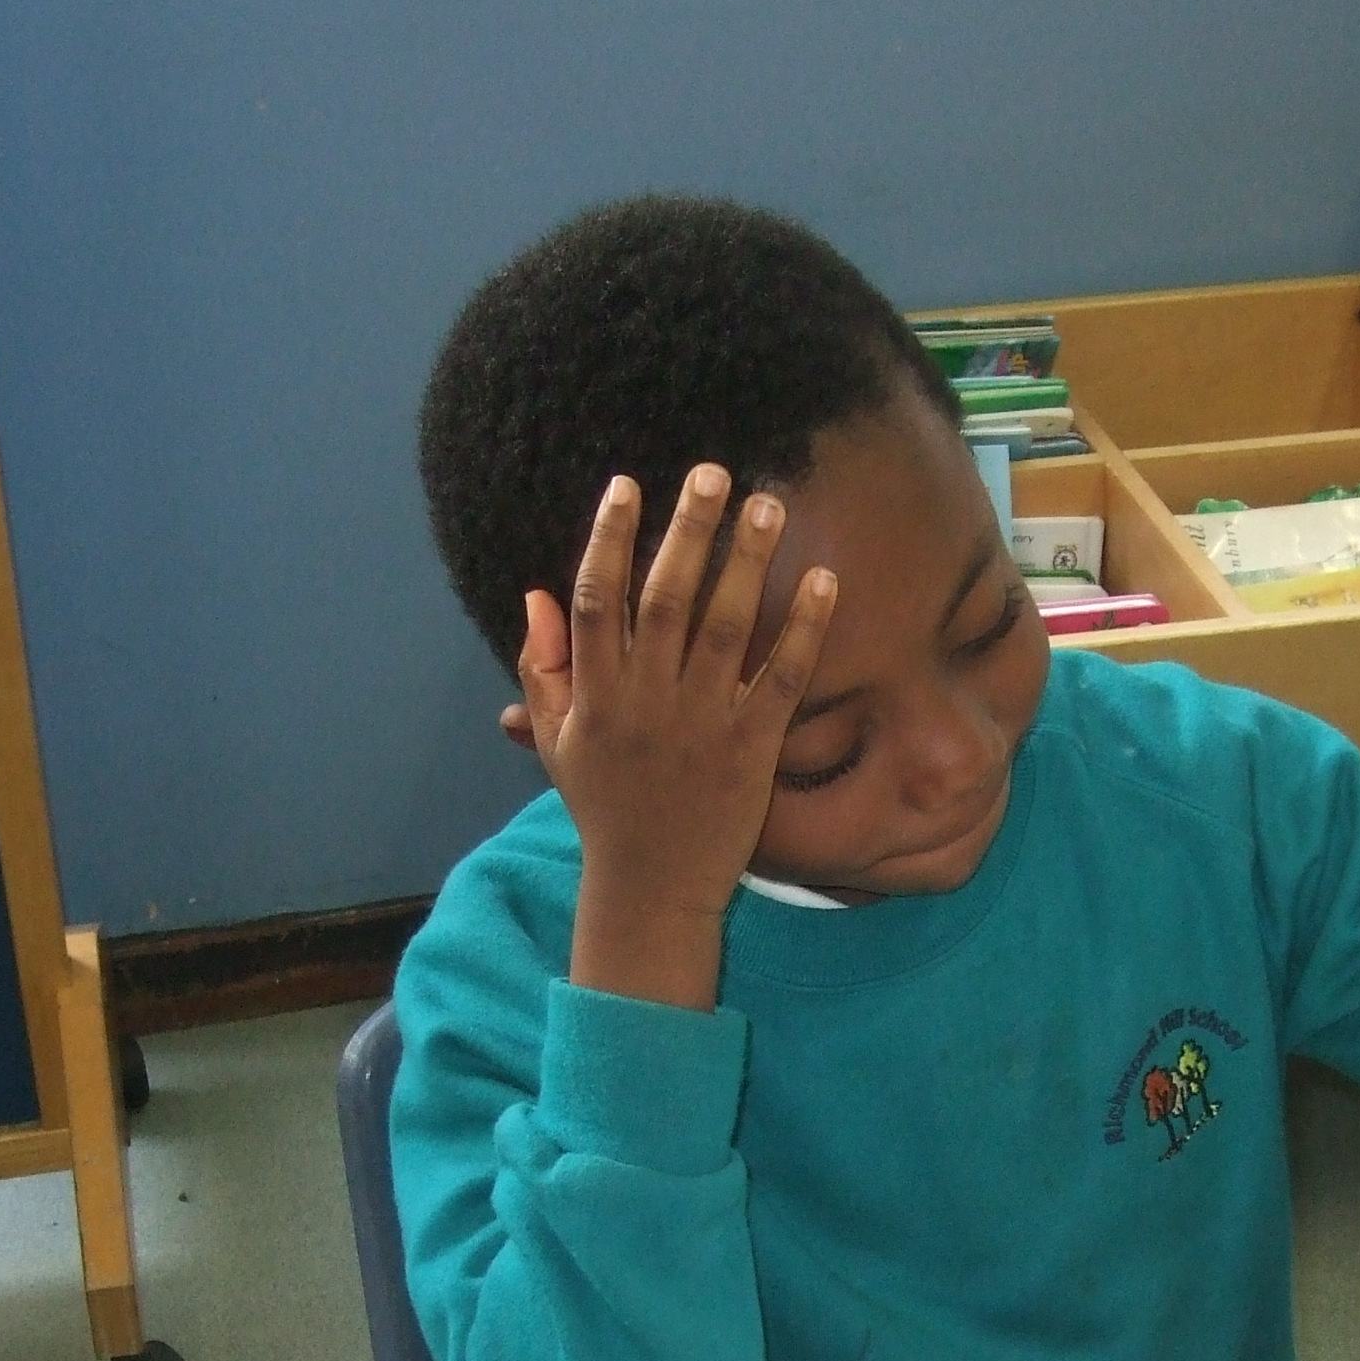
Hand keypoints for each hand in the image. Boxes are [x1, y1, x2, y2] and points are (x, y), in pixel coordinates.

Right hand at [516, 467, 837, 1010]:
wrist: (651, 888)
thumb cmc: (604, 808)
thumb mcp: (557, 742)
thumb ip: (544, 668)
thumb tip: (536, 595)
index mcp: (596, 697)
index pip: (597, 602)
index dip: (609, 540)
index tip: (627, 487)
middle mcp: (646, 703)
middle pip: (665, 600)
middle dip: (687, 531)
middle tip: (712, 472)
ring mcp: (701, 725)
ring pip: (725, 628)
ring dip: (747, 562)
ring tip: (768, 504)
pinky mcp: (750, 749)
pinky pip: (780, 679)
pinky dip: (803, 629)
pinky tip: (823, 581)